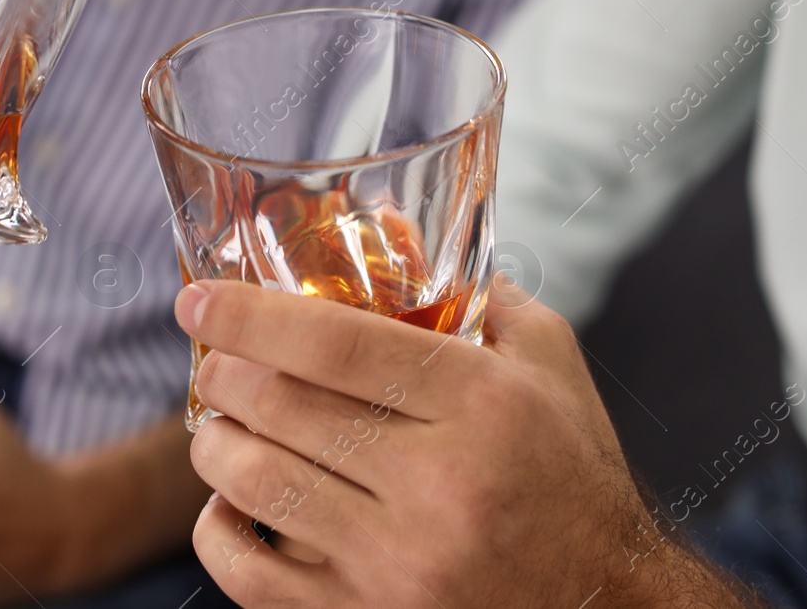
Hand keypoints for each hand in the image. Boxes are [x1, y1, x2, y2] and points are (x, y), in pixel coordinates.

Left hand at [176, 281, 756, 608]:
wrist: (609, 603)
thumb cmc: (574, 474)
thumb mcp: (551, 365)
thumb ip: (479, 296)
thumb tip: (395, 236)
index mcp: (481, 404)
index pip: (335, 345)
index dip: (251, 316)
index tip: (198, 300)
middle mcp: (438, 483)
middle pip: (284, 408)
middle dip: (222, 372)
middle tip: (209, 357)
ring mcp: (400, 562)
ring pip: (258, 486)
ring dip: (215, 443)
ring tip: (217, 421)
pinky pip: (256, 579)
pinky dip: (218, 535)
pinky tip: (224, 505)